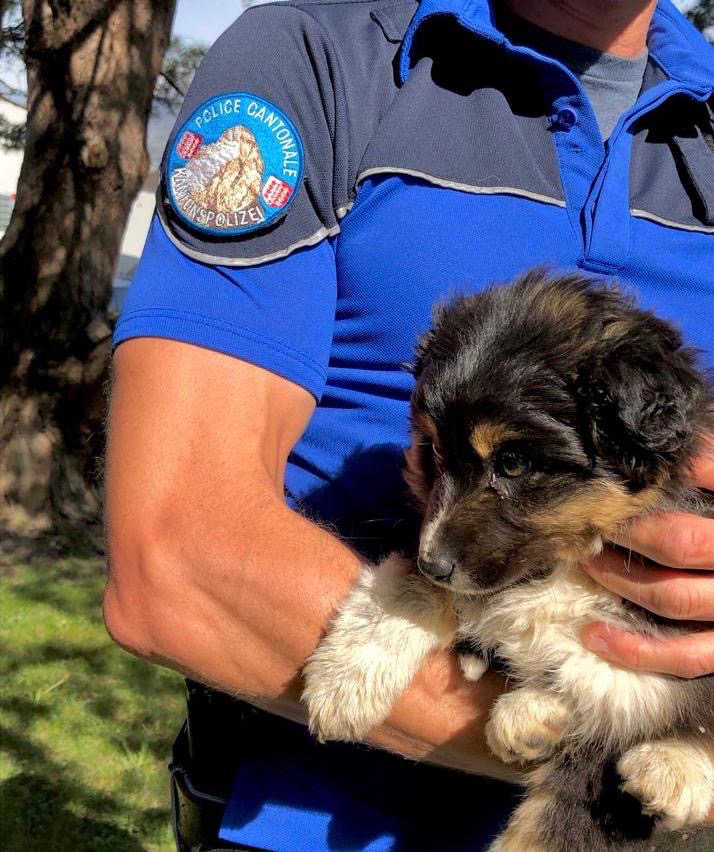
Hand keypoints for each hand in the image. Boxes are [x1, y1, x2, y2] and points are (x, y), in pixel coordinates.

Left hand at [581, 442, 713, 678]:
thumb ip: (708, 463)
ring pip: (673, 598)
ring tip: (587, 562)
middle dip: (627, 532)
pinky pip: (687, 656)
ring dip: (620, 581)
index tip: (616, 480)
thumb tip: (667, 444)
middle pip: (678, 543)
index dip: (654, 484)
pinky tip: (594, 635)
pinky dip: (637, 651)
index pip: (706, 483)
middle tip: (593, 519)